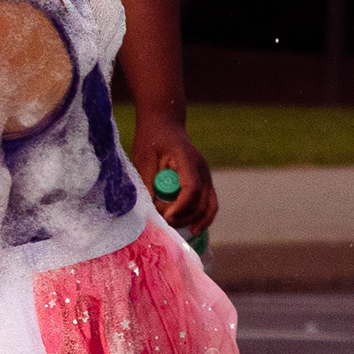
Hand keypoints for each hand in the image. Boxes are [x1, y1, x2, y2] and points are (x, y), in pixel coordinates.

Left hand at [129, 109, 217, 233]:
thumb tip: (149, 209)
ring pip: (209, 205)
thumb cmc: (152, 140)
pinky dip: (203, 216)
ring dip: (195, 219)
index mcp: (187, 161)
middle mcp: (202, 170)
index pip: (191, 188)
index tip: (166, 217)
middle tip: (164, 222)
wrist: (164, 125)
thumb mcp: (144, 159)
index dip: (180, 206)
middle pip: (202, 201)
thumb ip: (148, 183)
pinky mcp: (203, 181)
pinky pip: (209, 203)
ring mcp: (206, 176)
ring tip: (179, 228)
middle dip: (184, 216)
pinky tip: (194, 228)